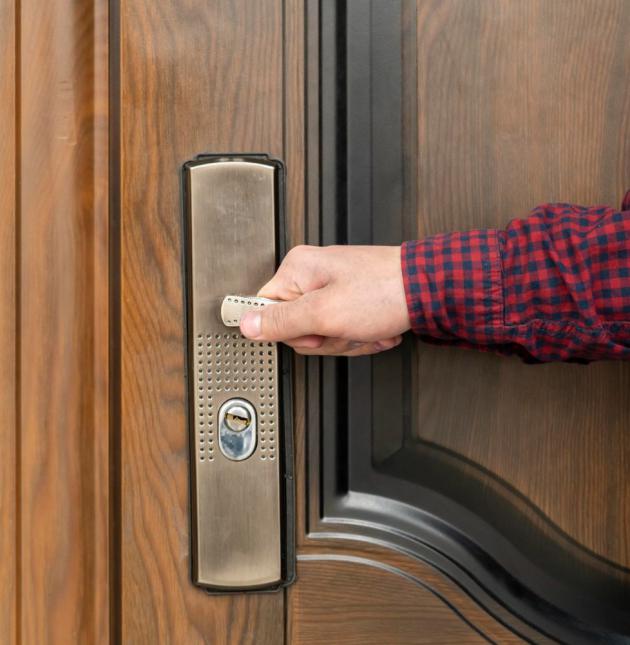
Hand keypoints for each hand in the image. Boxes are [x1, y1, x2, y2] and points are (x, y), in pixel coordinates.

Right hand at [239, 245, 409, 355]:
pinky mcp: (350, 299)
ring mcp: (332, 287)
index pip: (267, 310)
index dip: (291, 331)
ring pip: (322, 333)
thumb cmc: (383, 292)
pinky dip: (361, 336)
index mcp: (297, 270)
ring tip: (365, 328)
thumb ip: (281, 321)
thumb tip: (246, 324)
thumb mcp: (324, 314)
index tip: (312, 332)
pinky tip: (375, 330)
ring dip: (347, 340)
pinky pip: (342, 330)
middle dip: (325, 339)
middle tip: (344, 329)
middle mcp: (311, 275)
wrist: (430, 291)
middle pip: (297, 327)